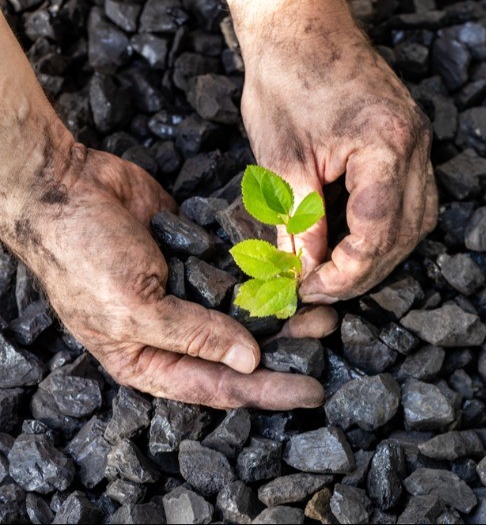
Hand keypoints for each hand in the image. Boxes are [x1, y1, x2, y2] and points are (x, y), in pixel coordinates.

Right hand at [8, 145, 336, 409]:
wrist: (65, 186)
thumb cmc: (81, 255)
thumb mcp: (133, 307)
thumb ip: (192, 335)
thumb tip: (248, 361)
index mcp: (148, 359)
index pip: (217, 387)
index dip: (266, 391)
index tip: (310, 391)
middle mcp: (171, 332)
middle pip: (238, 351)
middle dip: (284, 345)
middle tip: (327, 332)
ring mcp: (186, 292)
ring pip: (244, 311)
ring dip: (281, 308)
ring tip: (321, 303)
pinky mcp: (196, 256)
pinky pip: (237, 270)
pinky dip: (264, 271)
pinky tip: (293, 270)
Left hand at [228, 0, 438, 302]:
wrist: (301, 26)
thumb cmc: (286, 79)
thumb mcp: (282, 159)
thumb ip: (298, 223)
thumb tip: (303, 274)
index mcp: (385, 146)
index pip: (378, 233)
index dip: (346, 273)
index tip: (311, 288)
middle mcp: (414, 146)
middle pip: (405, 234)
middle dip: (364, 271)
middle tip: (322, 288)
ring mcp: (418, 142)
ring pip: (417, 221)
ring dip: (381, 254)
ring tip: (340, 270)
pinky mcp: (410, 141)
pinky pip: (412, 199)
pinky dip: (388, 228)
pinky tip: (358, 238)